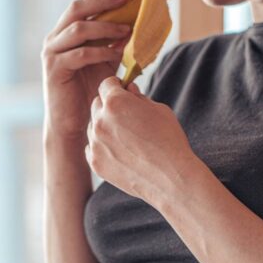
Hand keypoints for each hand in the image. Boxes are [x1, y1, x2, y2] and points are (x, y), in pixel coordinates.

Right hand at [41, 0, 133, 139]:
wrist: (69, 124)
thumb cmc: (87, 93)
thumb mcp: (102, 62)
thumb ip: (111, 43)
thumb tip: (133, 24)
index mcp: (63, 33)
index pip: (81, 3)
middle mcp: (54, 39)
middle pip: (76, 9)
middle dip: (102, 0)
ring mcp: (52, 54)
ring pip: (78, 29)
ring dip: (105, 26)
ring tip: (126, 29)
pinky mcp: (55, 70)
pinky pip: (80, 54)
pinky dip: (100, 51)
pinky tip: (117, 53)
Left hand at [85, 77, 203, 206]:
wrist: (170, 178)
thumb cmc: (169, 140)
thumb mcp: (159, 109)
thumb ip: (138, 97)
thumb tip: (128, 89)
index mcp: (115, 102)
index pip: (106, 84)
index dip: (116, 87)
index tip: (123, 92)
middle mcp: (100, 121)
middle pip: (97, 104)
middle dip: (109, 106)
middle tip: (126, 116)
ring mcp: (95, 143)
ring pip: (93, 127)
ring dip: (105, 127)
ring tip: (127, 138)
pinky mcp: (95, 163)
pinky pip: (92, 147)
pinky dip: (102, 147)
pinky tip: (120, 151)